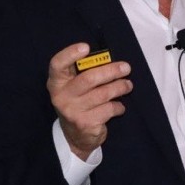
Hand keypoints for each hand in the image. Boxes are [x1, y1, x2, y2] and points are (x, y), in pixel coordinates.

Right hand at [47, 43, 132, 159]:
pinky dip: (118, 106)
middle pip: (89, 78)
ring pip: (103, 93)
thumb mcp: (73, 87)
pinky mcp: (85, 124)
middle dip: (111, 71)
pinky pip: (109, 109)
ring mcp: (73, 111)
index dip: (70, 54)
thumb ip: (83, 73)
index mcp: (57, 82)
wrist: (74, 137)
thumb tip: (108, 59)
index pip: (57, 64)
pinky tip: (119, 106)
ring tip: (127, 85)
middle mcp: (61, 96)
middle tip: (126, 68)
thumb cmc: (78, 102)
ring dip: (120, 87)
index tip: (86, 47)